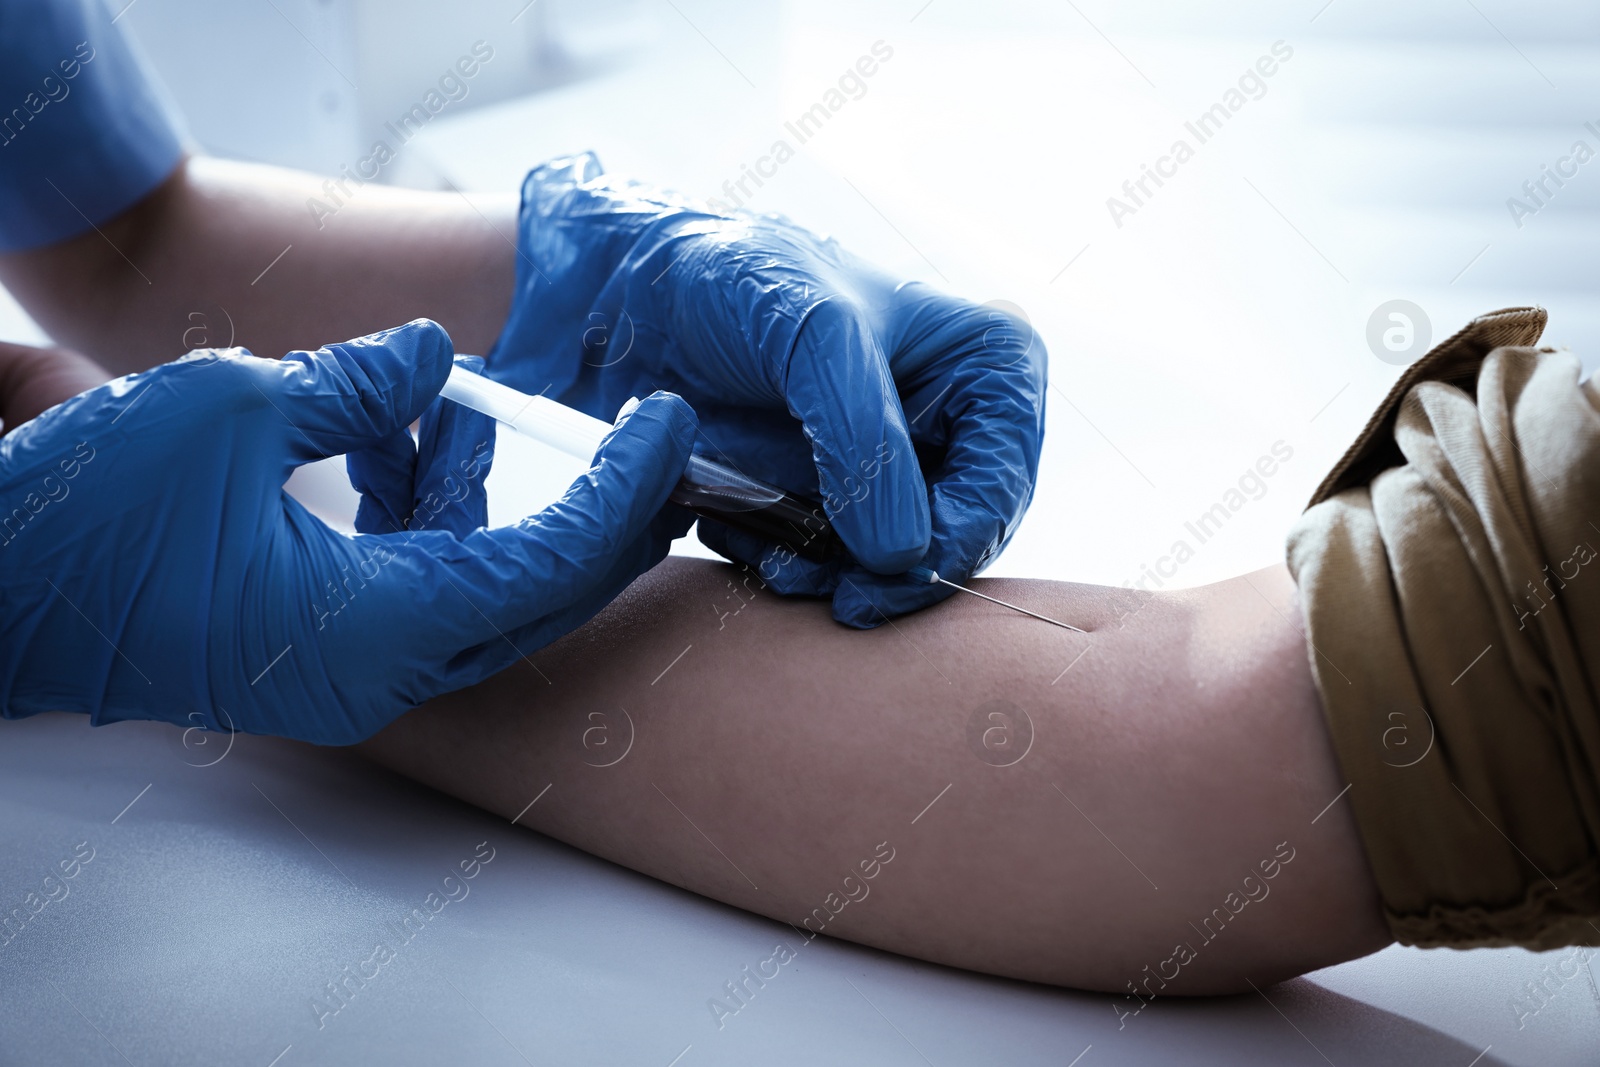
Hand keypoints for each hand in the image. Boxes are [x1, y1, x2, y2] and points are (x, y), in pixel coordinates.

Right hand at [0, 321, 697, 744]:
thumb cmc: (83, 521)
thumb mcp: (230, 410)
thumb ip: (355, 384)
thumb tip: (432, 354)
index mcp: (379, 632)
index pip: (549, 566)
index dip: (621, 493)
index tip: (668, 426)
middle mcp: (380, 670)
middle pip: (538, 594)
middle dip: (595, 510)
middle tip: (644, 437)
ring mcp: (348, 665)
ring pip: (474, 581)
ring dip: (480, 487)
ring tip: (449, 400)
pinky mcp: (317, 644)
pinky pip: (411, 576)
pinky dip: (419, 505)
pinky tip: (388, 431)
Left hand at [488, 153, 1045, 627]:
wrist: (636, 297)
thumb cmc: (736, 279)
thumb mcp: (814, 337)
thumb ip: (865, 442)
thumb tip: (905, 554)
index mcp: (984, 364)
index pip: (1003, 478)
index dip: (958, 538)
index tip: (891, 575)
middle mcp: (950, 421)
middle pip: (955, 535)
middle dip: (892, 572)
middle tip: (836, 595)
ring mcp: (888, 465)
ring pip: (891, 564)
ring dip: (832, 577)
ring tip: (770, 560)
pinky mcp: (830, 498)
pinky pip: (830, 563)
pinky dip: (789, 565)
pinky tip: (737, 535)